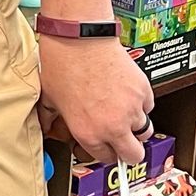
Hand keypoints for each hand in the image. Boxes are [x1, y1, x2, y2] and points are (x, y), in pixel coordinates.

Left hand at [37, 36, 153, 167]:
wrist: (79, 38)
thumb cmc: (63, 64)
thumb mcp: (49, 99)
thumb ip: (49, 119)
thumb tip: (46, 125)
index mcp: (87, 133)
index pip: (106, 158)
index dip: (106, 151)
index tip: (106, 145)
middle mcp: (112, 126)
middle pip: (134, 155)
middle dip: (128, 150)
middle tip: (122, 139)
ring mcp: (131, 109)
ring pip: (144, 130)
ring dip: (135, 124)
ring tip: (121, 111)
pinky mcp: (143, 91)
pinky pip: (148, 107)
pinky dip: (140, 103)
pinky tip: (126, 93)